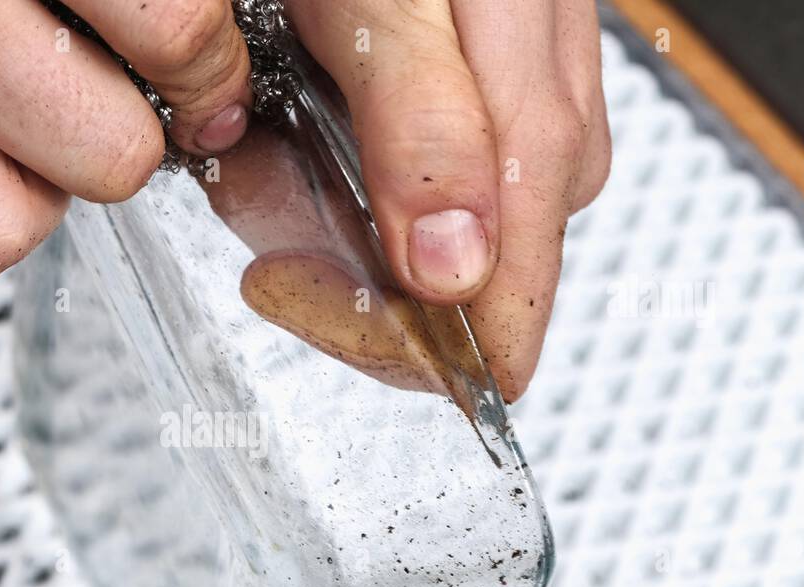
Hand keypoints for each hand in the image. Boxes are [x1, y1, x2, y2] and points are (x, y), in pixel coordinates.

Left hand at [286, 0, 611, 399]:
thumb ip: (425, 130)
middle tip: (263, 212)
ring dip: (332, 222)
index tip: (296, 295)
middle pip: (467, 281)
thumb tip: (455, 276)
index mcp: (534, 120)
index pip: (506, 296)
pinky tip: (300, 135)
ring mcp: (512, 113)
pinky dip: (338, 177)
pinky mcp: (472, 98)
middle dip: (348, 268)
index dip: (403, 335)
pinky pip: (415, 181)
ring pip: (434, 237)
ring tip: (270, 159)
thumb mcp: (387, 5)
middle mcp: (539, 128)